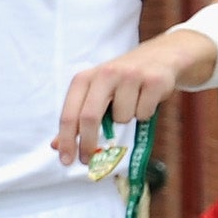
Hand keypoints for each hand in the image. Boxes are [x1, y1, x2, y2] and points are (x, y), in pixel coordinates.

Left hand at [54, 32, 207, 166]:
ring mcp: (130, 76)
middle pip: (90, 117)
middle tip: (88, 160)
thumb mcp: (95, 93)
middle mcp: (105, 73)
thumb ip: (76, 118)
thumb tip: (56, 146)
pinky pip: (143, 114)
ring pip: (122, 119)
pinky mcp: (154, 81)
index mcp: (84, 78)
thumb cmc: (121, 81)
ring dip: (126, 119)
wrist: (160, 56)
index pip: (69, 114)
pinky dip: (144, 114)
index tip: (66, 160)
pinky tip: (146, 99)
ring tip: (132, 103)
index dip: (66, 140)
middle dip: (88, 143)